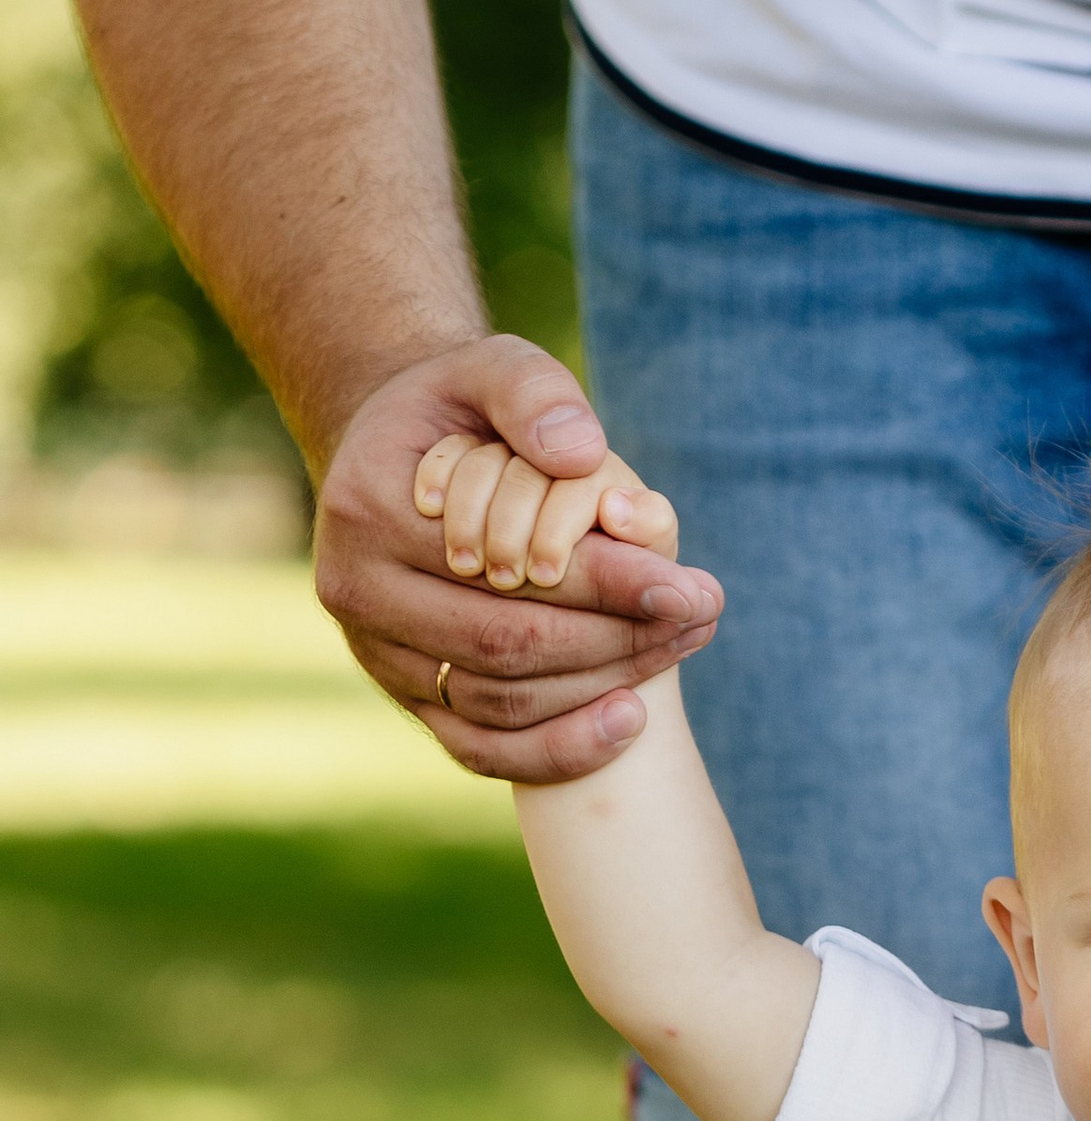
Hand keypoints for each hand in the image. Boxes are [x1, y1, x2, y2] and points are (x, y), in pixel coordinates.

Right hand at [314, 335, 724, 782]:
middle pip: (505, 646)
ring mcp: (376, 656)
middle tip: (703, 615)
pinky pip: (481, 751)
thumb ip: (534, 394)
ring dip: (602, 685)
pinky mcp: (405, 699)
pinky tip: (631, 719)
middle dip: (616, 637)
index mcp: (368, 509)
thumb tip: (583, 455)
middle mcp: (356, 593)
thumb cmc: (458, 409)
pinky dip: (558, 749)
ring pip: (500, 703)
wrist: (401, 457)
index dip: (604, 582)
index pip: (504, 568)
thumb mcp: (489, 368)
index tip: (688, 583)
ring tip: (684, 644)